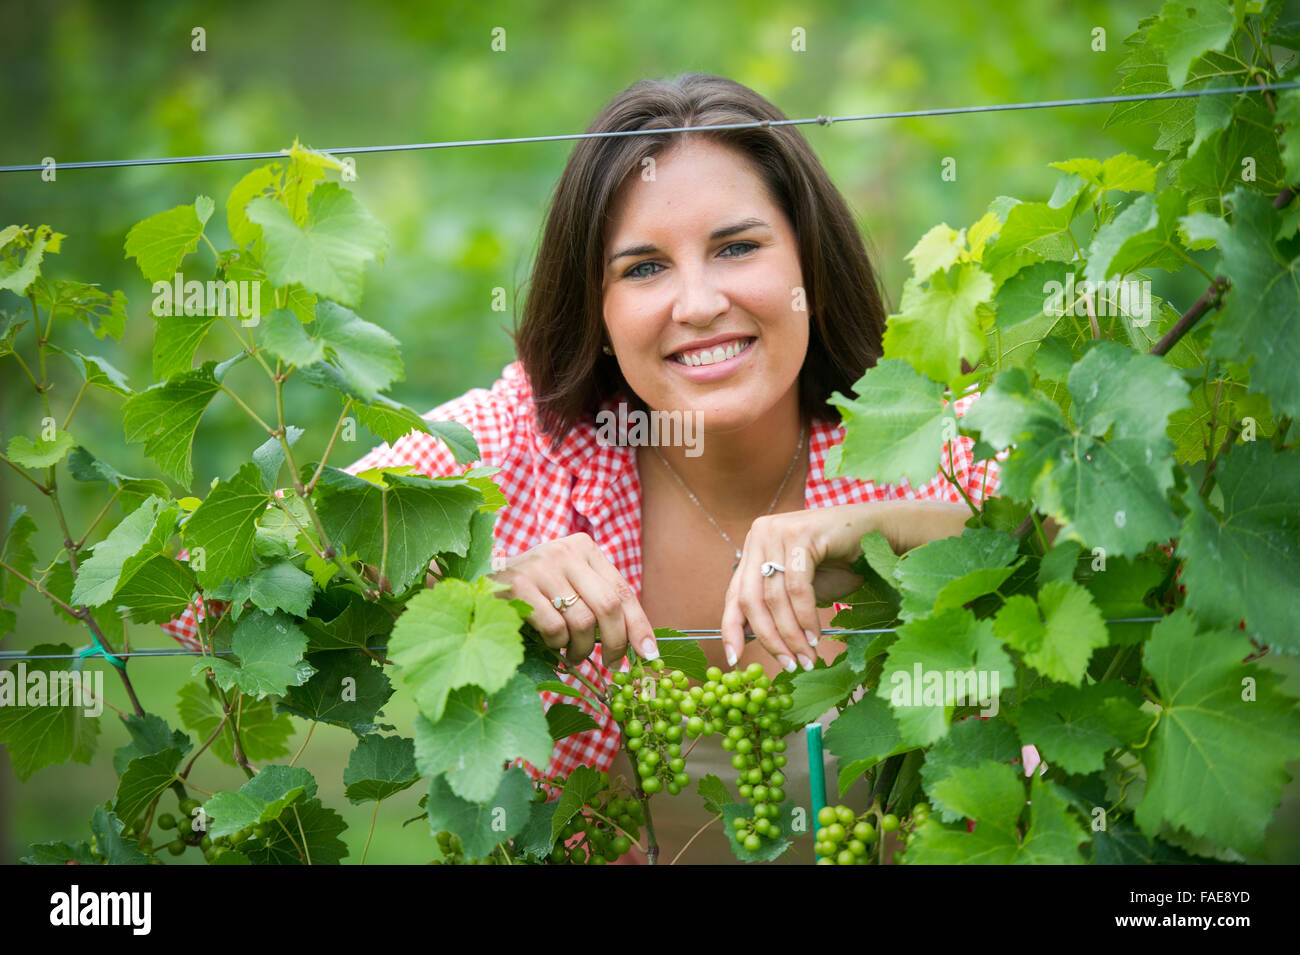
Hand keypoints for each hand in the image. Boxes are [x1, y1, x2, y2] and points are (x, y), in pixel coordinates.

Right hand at [488, 532, 658, 667]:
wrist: (483, 580)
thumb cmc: (536, 587)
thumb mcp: (570, 581)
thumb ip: (598, 599)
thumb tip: (637, 642)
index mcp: (584, 548)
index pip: (622, 590)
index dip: (639, 625)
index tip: (648, 653)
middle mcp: (565, 552)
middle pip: (608, 606)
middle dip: (615, 643)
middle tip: (611, 664)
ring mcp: (541, 568)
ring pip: (582, 622)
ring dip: (581, 648)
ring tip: (573, 654)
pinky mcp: (519, 586)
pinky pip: (554, 628)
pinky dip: (557, 644)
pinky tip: (550, 642)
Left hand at [720, 506, 873, 672]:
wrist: (878, 530)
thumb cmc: (841, 562)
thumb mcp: (801, 588)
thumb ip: (777, 606)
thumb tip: (752, 638)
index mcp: (755, 547)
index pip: (735, 593)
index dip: (731, 629)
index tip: (733, 660)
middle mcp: (760, 535)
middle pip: (751, 598)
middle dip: (768, 638)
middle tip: (788, 664)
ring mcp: (778, 532)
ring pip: (774, 597)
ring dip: (791, 634)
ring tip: (805, 657)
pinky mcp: (800, 534)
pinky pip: (797, 587)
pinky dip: (805, 616)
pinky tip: (814, 636)